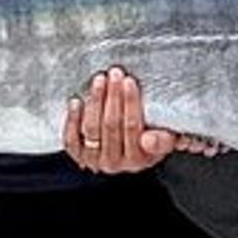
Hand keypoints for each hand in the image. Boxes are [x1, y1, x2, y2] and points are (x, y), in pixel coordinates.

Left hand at [62, 68, 192, 172]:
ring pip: (91, 129)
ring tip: (99, 81)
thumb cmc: (150, 139)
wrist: (131, 152)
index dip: (130, 103)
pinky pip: (72, 138)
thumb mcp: (165, 140)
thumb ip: (163, 140)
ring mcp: (95, 160)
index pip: (132, 128)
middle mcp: (115, 163)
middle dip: (112, 96)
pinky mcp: (79, 155)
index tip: (129, 82)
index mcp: (138, 159)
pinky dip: (72, 119)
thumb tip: (149, 140)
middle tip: (114, 74)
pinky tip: (76, 102)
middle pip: (110, 125)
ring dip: (95, 101)